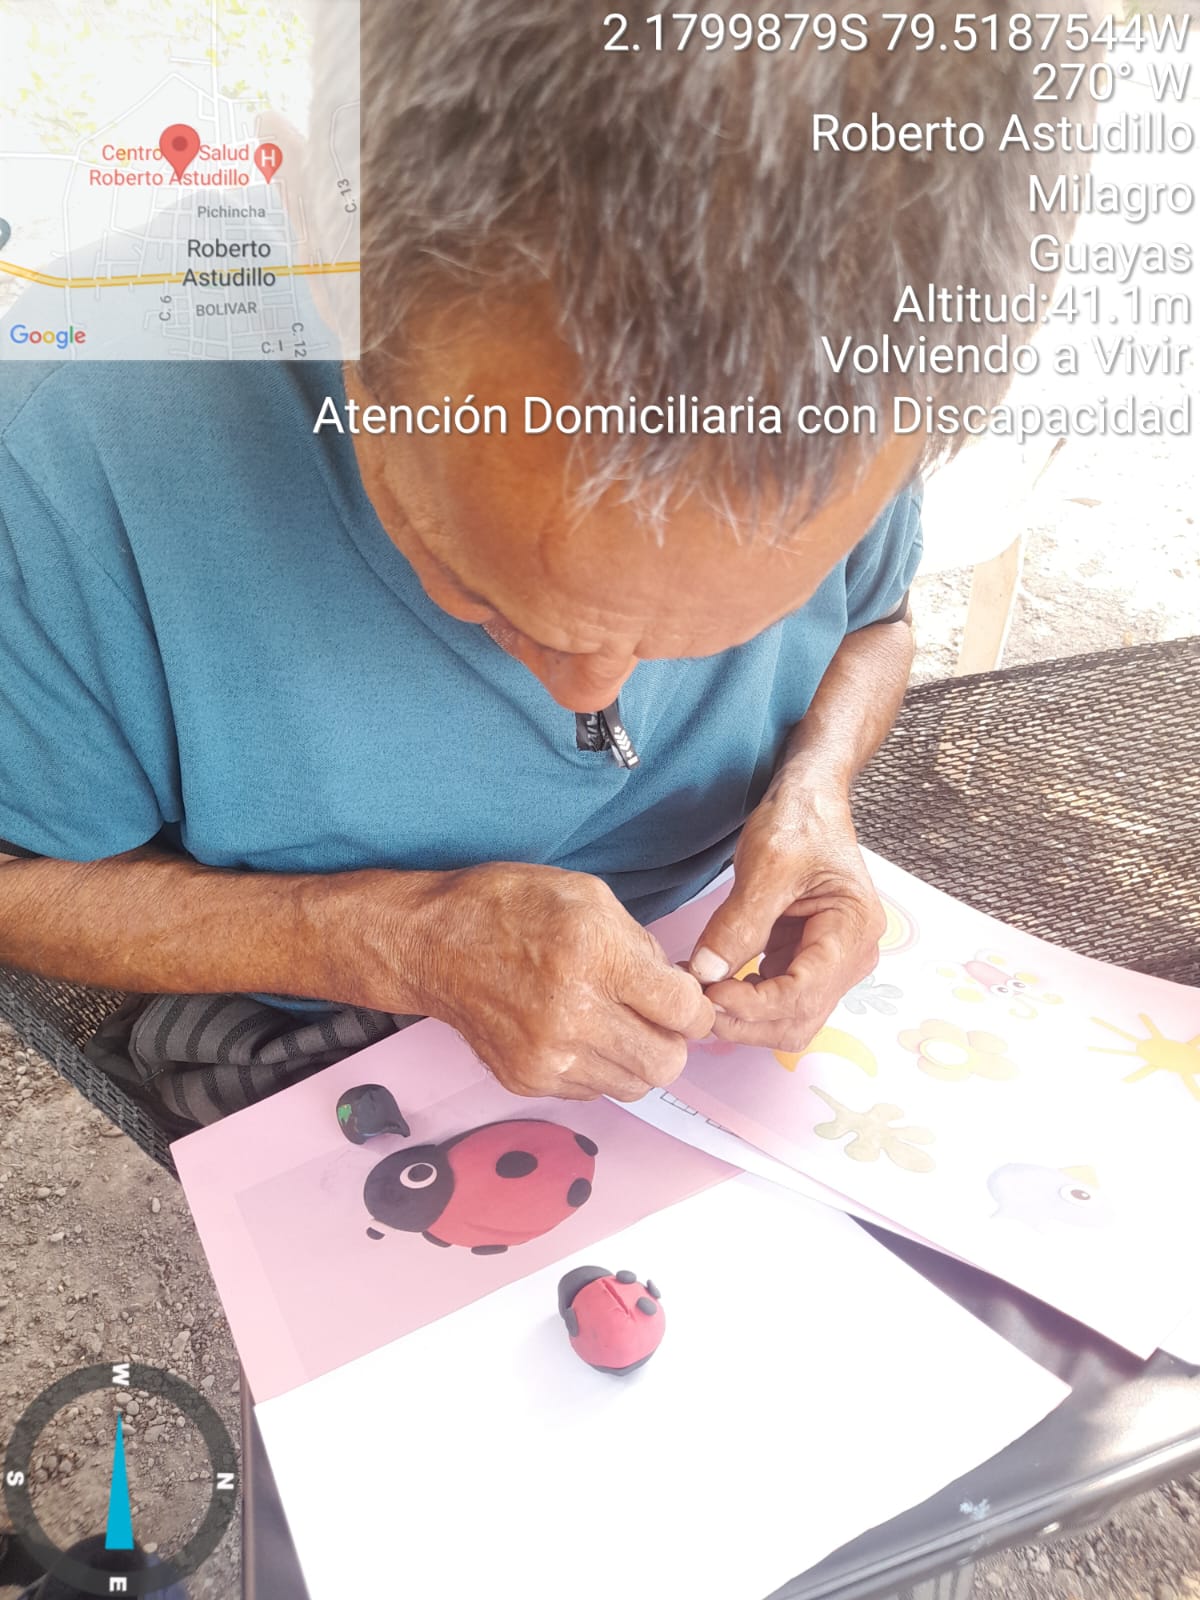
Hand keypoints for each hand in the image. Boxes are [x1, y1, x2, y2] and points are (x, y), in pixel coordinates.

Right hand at [391, 862, 714, 1101]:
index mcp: (593, 959)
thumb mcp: (587, 896)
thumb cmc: (508, 909)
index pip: (685, 1012)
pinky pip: (593, 1092)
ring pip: (634, 1086)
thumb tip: (678, 987)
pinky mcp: (527, 1080)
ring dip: (637, 1058)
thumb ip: (641, 944)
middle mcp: (572, 1016)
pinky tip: (579, 1034)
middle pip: (667, 1063)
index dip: (697, 1007)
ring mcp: (547, 1056)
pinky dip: (599, 1068)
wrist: (431, 945)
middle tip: (656, 1017)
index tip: (685, 999)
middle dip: (674, 1040)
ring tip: (614, 1024)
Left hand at [688, 783, 883, 1052]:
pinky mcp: (807, 962)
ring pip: (787, 1019)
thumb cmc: (799, 822)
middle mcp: (852, 957)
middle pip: (798, 1019)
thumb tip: (706, 974)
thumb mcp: (768, 863)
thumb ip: (740, 922)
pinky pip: (777, 999)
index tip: (708, 995)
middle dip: (746, 1020)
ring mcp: (831, 964)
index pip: (804, 994)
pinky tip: (713, 982)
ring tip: (699, 992)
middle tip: (695, 1003)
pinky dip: (744, 1001)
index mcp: (853, 931)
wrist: (810, 801)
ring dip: (743, 1016)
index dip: (754, 1005)